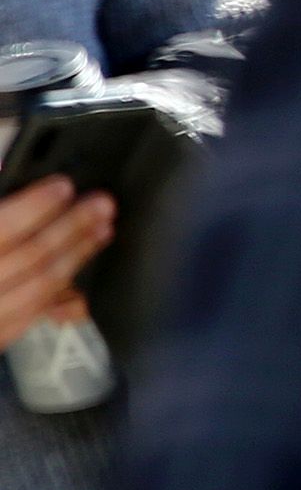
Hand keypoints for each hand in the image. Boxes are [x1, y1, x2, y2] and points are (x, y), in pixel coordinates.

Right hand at [0, 178, 113, 348]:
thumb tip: (0, 172)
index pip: (1, 229)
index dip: (34, 205)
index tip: (63, 185)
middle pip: (30, 257)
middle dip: (71, 228)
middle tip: (102, 203)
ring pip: (38, 288)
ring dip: (75, 257)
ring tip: (101, 231)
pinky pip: (28, 316)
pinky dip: (56, 292)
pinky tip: (75, 272)